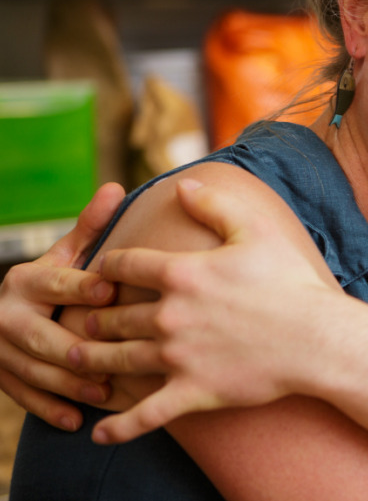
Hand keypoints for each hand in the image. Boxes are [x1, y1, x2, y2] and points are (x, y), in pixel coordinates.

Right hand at [0, 183, 122, 429]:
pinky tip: (77, 419)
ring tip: (106, 392)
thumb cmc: (53, 282)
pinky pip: (22, 396)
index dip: (82, 285)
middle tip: (114, 360)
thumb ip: (90, 229)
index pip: (56, 283)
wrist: (4, 315)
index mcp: (27, 279)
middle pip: (40, 335)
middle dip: (76, 349)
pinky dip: (49, 408)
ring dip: (69, 384)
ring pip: (32, 370)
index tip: (110, 290)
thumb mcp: (64, 255)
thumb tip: (116, 187)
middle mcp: (6, 313)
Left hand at [70, 178, 342, 444]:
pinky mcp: (192, 393)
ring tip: (78, 361)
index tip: (100, 273)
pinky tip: (99, 434)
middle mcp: (170, 315)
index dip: (106, 266)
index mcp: (182, 272)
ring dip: (92, 361)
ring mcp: (178, 357)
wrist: (319, 339)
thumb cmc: (292, 281)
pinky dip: (118, 428)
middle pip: (112, 314)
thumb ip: (215, 204)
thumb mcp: (257, 229)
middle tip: (85, 320)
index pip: (123, 265)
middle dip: (94, 315)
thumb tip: (182, 184)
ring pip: (117, 360)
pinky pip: (145, 415)